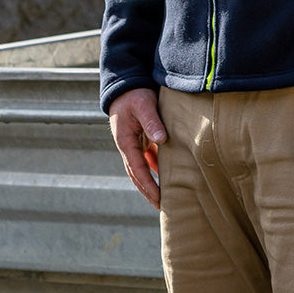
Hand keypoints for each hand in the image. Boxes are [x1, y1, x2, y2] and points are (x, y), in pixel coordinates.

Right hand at [108, 87, 166, 208]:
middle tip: (162, 207)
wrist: (126, 86)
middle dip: (148, 192)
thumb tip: (161, 140)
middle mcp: (128, 147)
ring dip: (151, 183)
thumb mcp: (143, 105)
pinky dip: (155, 169)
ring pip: (142, 169)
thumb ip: (152, 121)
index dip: (148, 185)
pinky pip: (148, 159)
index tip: (159, 199)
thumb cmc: (134, 95)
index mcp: (125, 142)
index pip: (138, 170)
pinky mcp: (140, 139)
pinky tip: (167, 176)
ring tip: (164, 197)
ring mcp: (134, 144)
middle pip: (137, 175)